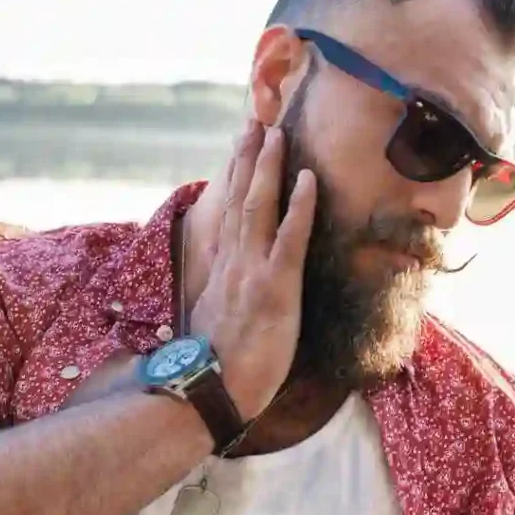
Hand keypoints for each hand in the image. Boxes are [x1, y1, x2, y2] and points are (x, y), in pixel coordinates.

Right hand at [189, 121, 315, 419]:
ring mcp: (252, 273)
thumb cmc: (210, 368)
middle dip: (248, 159)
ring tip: (275, 134)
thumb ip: (213, 293)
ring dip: (268, 168)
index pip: (227, 215)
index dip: (234, 179)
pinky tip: (308, 179)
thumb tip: (215, 280)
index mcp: (219, 271)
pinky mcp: (275, 288)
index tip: (239, 149)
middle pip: (240, 200)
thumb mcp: (206, 322)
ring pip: (259, 208)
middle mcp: (232, 263)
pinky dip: (299, 207)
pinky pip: (290, 240)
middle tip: (255, 122)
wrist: (208, 392)